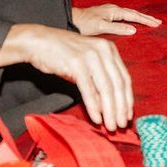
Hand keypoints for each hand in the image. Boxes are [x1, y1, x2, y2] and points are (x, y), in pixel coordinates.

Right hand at [7, 25, 133, 129]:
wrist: (37, 41)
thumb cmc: (62, 54)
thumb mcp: (86, 63)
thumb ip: (99, 80)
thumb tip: (109, 106)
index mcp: (109, 49)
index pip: (124, 78)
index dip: (127, 99)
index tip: (128, 115)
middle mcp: (103, 50)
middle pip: (118, 85)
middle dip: (121, 108)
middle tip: (121, 125)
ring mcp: (90, 56)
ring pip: (106, 88)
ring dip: (110, 111)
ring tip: (110, 126)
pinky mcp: (76, 63)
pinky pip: (89, 89)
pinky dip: (94, 106)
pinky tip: (97, 119)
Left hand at [71, 4, 161, 36]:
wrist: (70, 20)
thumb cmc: (83, 23)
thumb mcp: (101, 27)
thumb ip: (117, 28)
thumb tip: (133, 30)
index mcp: (114, 11)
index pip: (134, 16)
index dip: (146, 20)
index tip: (156, 24)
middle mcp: (113, 9)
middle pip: (133, 13)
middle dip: (146, 17)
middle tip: (158, 21)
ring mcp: (109, 11)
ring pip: (129, 14)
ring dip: (139, 17)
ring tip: (148, 20)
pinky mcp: (105, 15)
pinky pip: (123, 16)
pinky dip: (131, 18)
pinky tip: (131, 21)